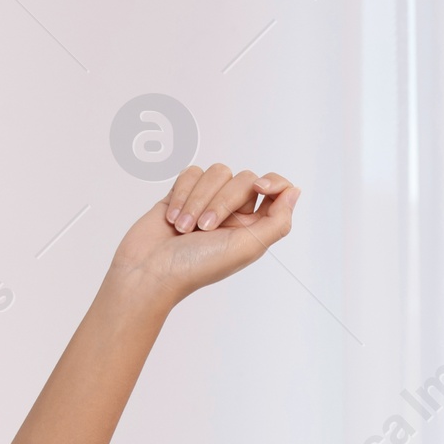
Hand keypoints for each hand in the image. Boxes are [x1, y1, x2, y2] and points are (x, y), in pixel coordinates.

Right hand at [109, 164, 298, 302]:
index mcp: (253, 229)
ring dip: (198, 200)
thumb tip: (294, 191)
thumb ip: (277, 222)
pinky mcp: (181, 194)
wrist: (149, 270)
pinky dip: (182, 194)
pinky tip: (172, 218)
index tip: (259, 188)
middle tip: (205, 229)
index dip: (272, 183)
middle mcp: (233, 214)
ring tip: (184, 229)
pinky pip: (191, 173)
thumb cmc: (196, 267)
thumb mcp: (247, 248)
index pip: (275, 191)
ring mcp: (206, 202)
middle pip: (244, 179)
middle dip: (222, 201)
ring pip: (216, 173)